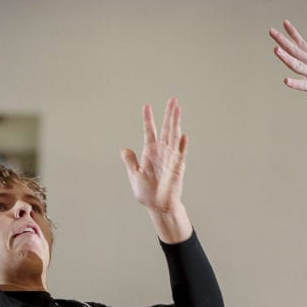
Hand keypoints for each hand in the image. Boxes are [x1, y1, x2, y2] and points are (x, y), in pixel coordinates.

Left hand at [120, 98, 187, 213]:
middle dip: (169, 114)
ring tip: (178, 109)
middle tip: (173, 100)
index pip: (150, 132)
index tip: (147, 106)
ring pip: (174, 136)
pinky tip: (183, 135)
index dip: (148, 119)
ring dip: (176, 123)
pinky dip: (181, 145)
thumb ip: (130, 162)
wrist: (158, 206)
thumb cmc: (147, 193)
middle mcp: (162, 153)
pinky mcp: (177, 168)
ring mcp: (171, 158)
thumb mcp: (134, 175)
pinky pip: (180, 155)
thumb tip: (124, 149)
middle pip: (166, 129)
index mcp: (150, 153)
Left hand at [270, 20, 306, 123]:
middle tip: (271, 31)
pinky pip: (304, 85)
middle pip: (297, 51)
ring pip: (298, 65)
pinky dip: (295, 83)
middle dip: (283, 40)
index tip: (284, 22)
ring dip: (286, 57)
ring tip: (275, 50)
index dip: (293, 33)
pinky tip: (286, 81)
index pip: (303, 45)